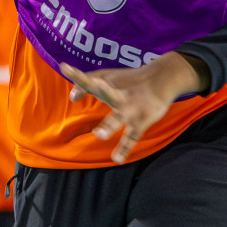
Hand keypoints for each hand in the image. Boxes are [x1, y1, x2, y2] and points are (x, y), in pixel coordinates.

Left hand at [59, 52, 207, 163]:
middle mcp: (117, 95)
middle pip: (104, 91)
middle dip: (95, 88)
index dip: (77, 75)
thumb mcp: (109, 77)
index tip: (64, 67)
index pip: (90, 78)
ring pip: (118, 118)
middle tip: (78, 92)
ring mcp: (130, 109)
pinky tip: (117, 159)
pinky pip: (131, 137)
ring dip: (109, 126)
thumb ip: (88, 84)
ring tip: (99, 135)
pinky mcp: (141, 121)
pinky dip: (124, 148)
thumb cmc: (130, 80)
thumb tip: (72, 96)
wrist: (162, 79)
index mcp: (108, 84)